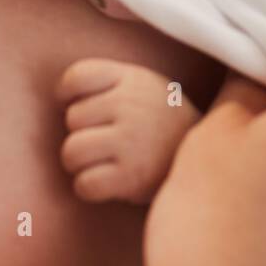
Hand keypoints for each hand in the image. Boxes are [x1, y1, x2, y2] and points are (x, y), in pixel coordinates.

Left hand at [57, 58, 202, 204]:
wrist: (207, 160)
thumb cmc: (162, 123)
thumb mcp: (145, 86)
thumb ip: (108, 82)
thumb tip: (58, 95)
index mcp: (132, 78)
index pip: (76, 77)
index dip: (67, 94)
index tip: (80, 107)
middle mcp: (131, 104)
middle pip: (71, 119)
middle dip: (82, 133)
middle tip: (106, 141)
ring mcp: (131, 140)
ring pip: (71, 152)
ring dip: (81, 163)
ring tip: (102, 162)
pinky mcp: (131, 176)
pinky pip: (83, 184)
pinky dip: (89, 188)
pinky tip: (107, 183)